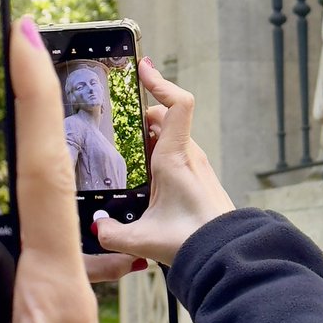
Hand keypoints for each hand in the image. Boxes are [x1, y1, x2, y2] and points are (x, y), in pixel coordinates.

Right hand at [0, 17, 139, 322]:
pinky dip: (10, 206)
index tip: (30, 39)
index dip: (37, 102)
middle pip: (51, 175)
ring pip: (39, 209)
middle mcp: (62, 287)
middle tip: (21, 45)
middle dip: (38, 104)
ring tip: (10, 98)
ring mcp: (53, 307)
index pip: (47, 175)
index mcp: (55, 292)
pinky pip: (21, 248)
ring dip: (28, 148)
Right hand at [95, 59, 234, 265]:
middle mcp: (188, 155)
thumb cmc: (193, 241)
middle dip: (139, 113)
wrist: (227, 254)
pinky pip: (175, 152)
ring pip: (170, 135)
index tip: (143, 68)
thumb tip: (95, 226)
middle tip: (114, 116)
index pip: (177, 104)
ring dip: (148, 134)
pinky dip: (157, 151)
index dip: (160, 82)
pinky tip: (140, 171)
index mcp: (174, 158)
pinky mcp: (198, 178)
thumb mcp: (142, 239)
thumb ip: (111, 234)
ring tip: (121, 144)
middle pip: (165, 117)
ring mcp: (196, 165)